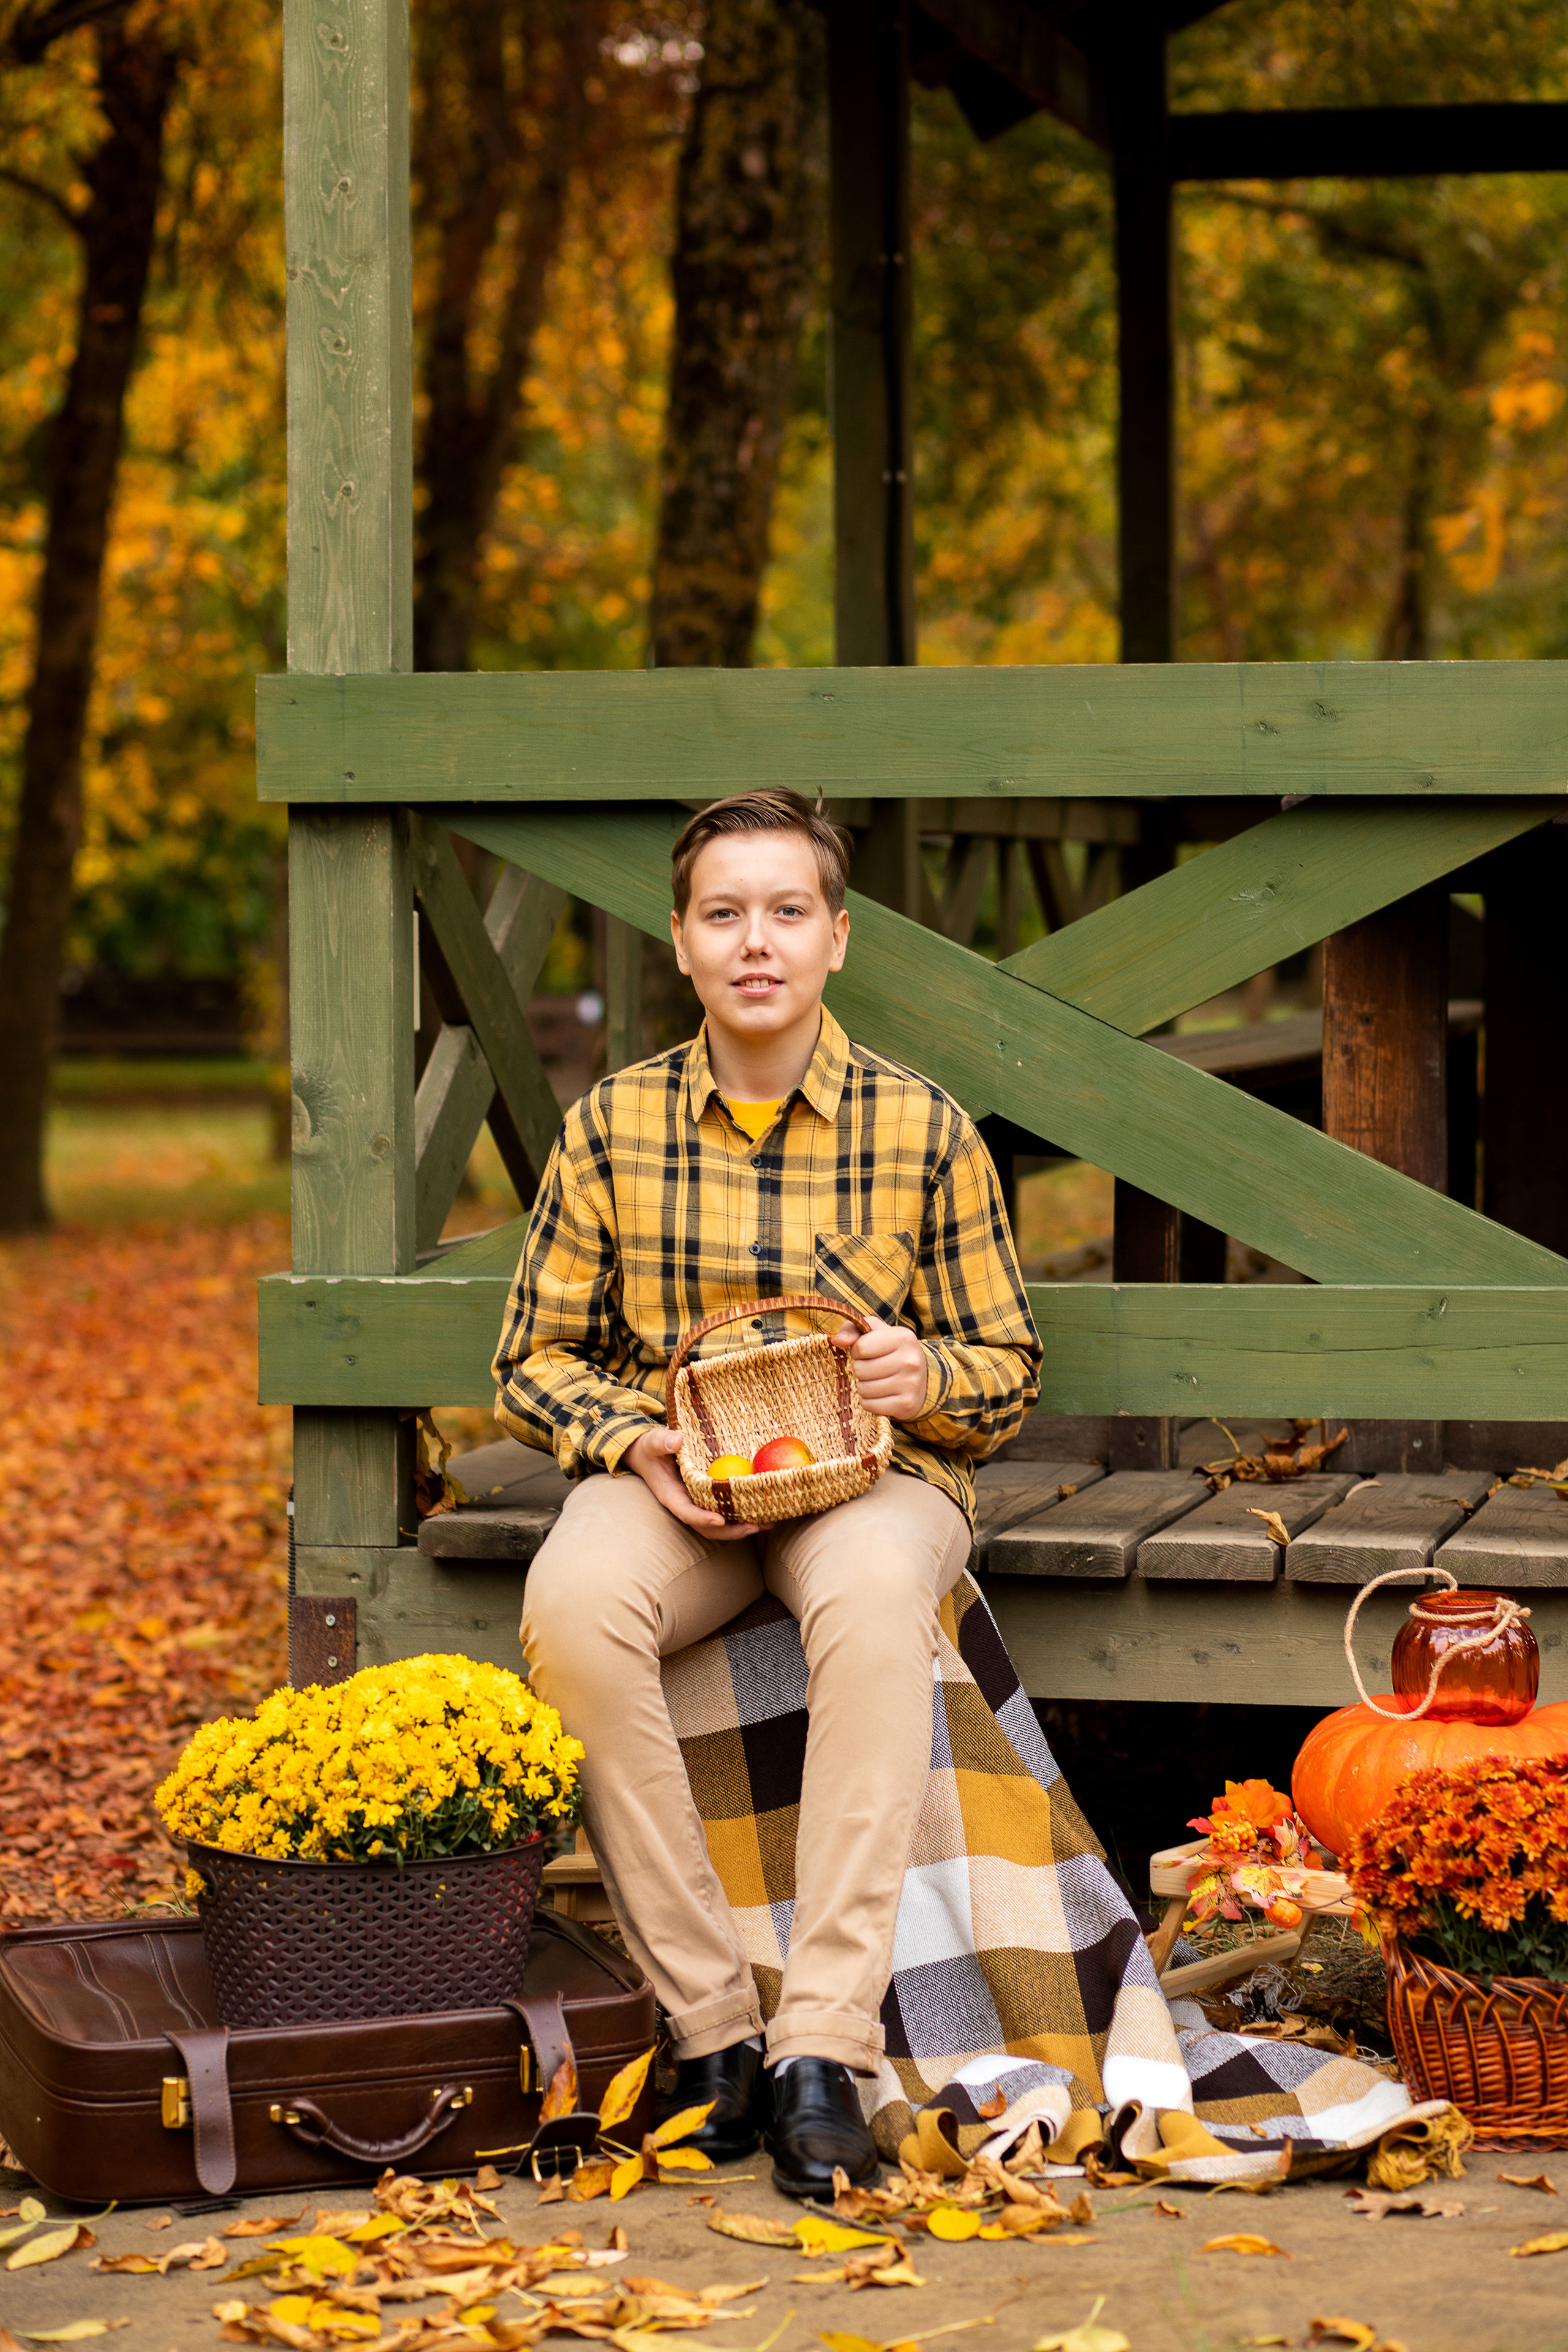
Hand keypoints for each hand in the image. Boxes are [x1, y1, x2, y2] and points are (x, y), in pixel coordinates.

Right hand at [624, 1427, 760, 1540]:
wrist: (651, 1455)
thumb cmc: (652, 1448)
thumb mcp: (653, 1442)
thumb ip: (662, 1441)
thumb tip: (677, 1440)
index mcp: (671, 1496)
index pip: (686, 1512)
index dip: (702, 1519)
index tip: (720, 1521)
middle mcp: (687, 1505)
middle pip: (708, 1527)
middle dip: (731, 1531)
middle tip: (755, 1526)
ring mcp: (698, 1504)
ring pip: (720, 1524)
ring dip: (743, 1527)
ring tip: (768, 1523)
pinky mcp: (709, 1500)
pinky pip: (726, 1511)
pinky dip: (744, 1514)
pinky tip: (764, 1510)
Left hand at [831, 1312, 929, 1421]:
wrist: (922, 1377)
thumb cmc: (891, 1351)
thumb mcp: (876, 1333)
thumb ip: (854, 1329)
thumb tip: (837, 1340)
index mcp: (903, 1337)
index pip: (861, 1347)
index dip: (856, 1351)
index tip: (865, 1353)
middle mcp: (910, 1361)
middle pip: (860, 1369)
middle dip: (859, 1369)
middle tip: (870, 1368)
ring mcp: (910, 1384)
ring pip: (863, 1389)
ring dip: (863, 1386)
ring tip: (875, 1381)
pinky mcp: (906, 1405)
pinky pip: (869, 1405)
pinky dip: (869, 1401)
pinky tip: (879, 1394)